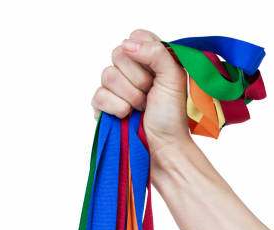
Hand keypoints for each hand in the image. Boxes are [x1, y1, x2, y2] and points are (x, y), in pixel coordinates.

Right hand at [92, 29, 190, 158]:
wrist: (164, 147)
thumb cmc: (171, 117)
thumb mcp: (173, 78)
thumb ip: (156, 52)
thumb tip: (127, 44)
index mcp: (148, 60)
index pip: (135, 37)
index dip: (144, 55)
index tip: (157, 75)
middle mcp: (130, 71)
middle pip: (118, 54)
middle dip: (138, 80)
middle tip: (150, 96)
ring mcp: (115, 89)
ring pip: (108, 75)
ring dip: (129, 96)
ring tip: (141, 109)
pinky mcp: (103, 106)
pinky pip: (99, 96)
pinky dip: (116, 108)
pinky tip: (127, 116)